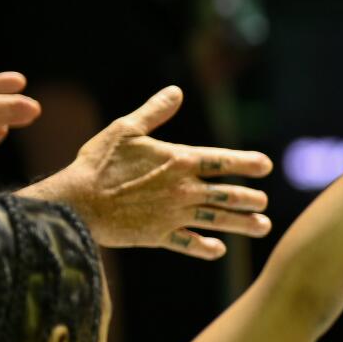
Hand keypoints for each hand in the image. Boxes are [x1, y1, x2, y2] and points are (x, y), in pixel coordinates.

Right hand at [25, 87, 272, 258]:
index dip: (247, 163)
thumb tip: (176, 91)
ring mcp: (173, 214)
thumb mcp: (126, 130)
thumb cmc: (98, 164)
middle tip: (263, 202)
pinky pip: (189, 244)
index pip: (222, 161)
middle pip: (227, 195)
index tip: (266, 166)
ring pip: (217, 220)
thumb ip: (154, 111)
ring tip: (262, 226)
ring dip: (242, 223)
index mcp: (179, 161)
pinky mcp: (159, 235)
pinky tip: (220, 250)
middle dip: (250, 199)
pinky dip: (205, 248)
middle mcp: (183, 189)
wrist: (76, 203)